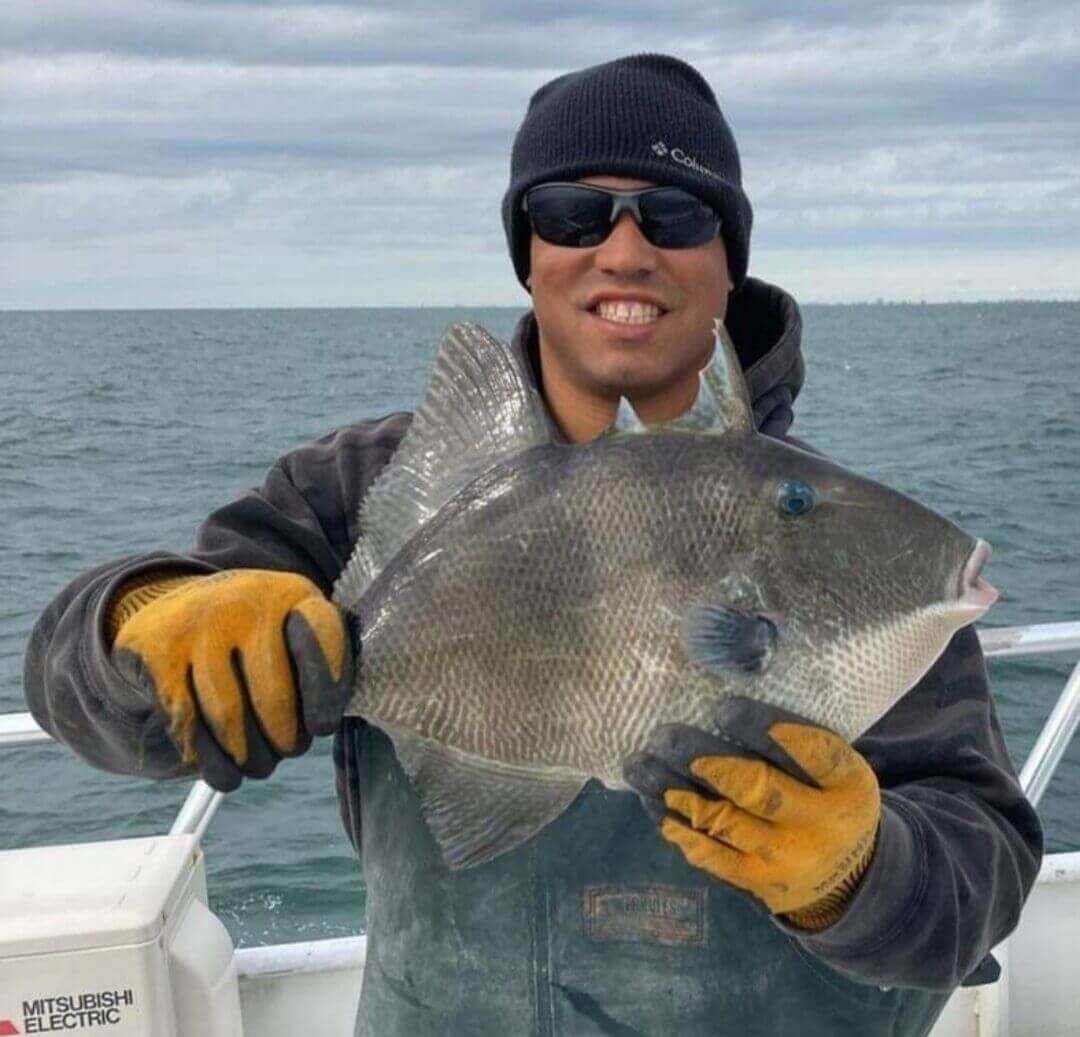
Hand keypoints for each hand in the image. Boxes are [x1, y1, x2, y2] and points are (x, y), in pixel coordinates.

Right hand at [112, 569, 353, 790]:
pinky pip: (186, 722)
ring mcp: (195, 622)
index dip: (325, 690)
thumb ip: (321, 669)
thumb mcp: (295, 635)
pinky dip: (209, 758)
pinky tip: (225, 770)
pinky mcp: (154, 649)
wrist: (173, 609)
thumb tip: (319, 725)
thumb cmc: (254, 638)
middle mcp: (244, 599)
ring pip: (227, 716)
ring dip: (247, 755)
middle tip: (287, 750)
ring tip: (257, 764)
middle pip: (273, 695)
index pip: (321, 637)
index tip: (322, 727)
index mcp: (291, 593)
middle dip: (284, 738)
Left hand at [623, 698, 879, 928]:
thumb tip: (719, 692)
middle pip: (760, 789)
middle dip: (706, 759)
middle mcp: (823, 826)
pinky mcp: (759, 883)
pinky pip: (711, 856)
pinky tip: (651, 801)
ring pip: (724, 822)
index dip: (765, 728)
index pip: (813, 752)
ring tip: (640, 764)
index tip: (722, 707)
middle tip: (665, 735)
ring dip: (674, 790)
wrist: (848, 879)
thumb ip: (796, 741)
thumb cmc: (827, 797)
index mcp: (848, 785)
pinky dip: (677, 826)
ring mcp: (788, 859)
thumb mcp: (834, 769)